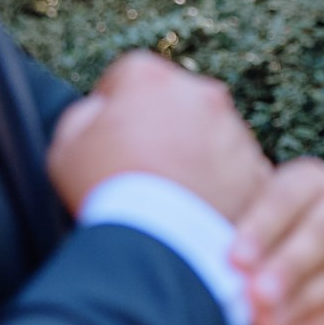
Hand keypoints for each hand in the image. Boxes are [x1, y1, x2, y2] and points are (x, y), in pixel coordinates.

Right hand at [46, 51, 271, 219]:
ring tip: (171, 196)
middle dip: (161, 126)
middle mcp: (201, 95)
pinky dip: (221, 185)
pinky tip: (197, 209)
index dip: (115, 105)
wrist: (162, 247)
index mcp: (151, 80)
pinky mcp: (258, 171)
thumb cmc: (108, 193)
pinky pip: (236, 171)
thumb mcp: (66, 147)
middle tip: (143, 168)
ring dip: (194, 154)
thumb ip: (84, 115)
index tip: (111, 135)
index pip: (129, 77)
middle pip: (177, 102)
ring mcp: (236, 133)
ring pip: (211, 135)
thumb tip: (101, 109)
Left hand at [231, 158, 323, 324]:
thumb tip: (225, 272)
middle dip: (291, 265)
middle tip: (258, 296)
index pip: (290, 195)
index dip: (263, 226)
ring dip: (309, 301)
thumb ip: (240, 250)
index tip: (235, 260)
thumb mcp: (253, 240)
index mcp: (315, 181)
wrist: (320, 284)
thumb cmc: (273, 258)